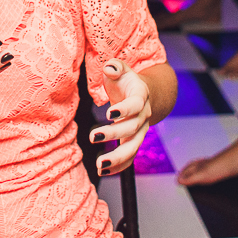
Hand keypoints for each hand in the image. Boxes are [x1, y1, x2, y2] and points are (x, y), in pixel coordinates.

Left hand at [90, 60, 151, 175]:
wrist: (142, 94)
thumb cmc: (126, 81)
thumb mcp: (120, 69)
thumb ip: (115, 66)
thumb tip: (110, 67)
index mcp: (141, 96)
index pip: (136, 104)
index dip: (125, 109)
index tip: (109, 113)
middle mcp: (144, 116)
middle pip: (132, 128)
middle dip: (114, 134)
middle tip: (94, 137)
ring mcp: (140, 131)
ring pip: (133, 147)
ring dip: (117, 158)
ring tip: (99, 165)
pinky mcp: (133, 141)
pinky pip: (129, 157)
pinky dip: (118, 166)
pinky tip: (103, 171)